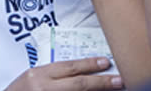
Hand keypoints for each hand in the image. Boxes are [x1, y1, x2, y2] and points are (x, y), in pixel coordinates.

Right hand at [6, 58, 121, 90]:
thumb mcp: (32, 79)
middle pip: (79, 84)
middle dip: (101, 82)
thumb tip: (80, 72)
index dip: (90, 65)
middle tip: (118, 80)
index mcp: (38, 75)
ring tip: (111, 90)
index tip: (105, 62)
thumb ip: (53, 75)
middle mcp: (43, 88)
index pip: (69, 67)